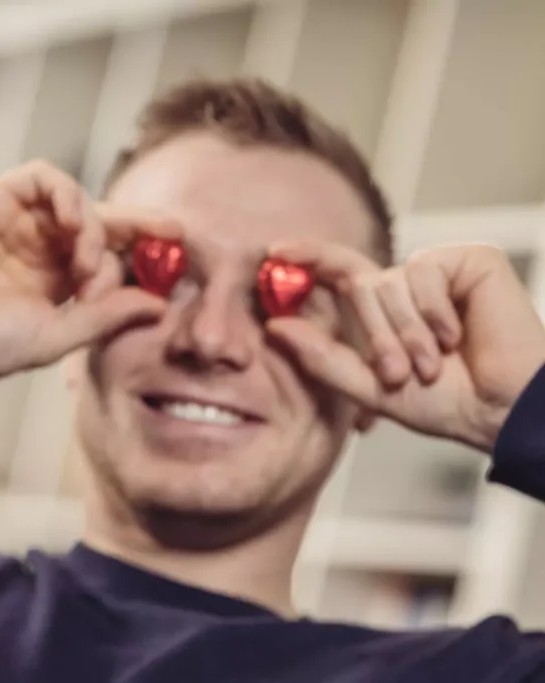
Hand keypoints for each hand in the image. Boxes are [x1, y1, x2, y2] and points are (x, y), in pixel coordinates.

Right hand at [0, 160, 181, 377]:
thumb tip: (160, 305)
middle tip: (174, 231)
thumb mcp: (54, 337)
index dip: (142, 256)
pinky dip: (68, 195)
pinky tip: (74, 226)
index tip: (173, 262)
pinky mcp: (1, 196)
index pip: (110, 258)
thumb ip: (104, 318)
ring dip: (94, 227)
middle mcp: (44, 248)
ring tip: (87, 262)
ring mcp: (23, 221)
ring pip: (79, 202)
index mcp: (57, 282)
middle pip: (104, 223)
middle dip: (141, 225)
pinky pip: (46, 179)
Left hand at [264, 242, 544, 451]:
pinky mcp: (469, 260)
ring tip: (433, 364)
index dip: (306, 256)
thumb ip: (321, 357)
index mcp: (379, 309)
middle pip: (358, 285)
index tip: (272, 251)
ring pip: (389, 282)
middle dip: (374, 336)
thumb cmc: (442, 402)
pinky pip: (424, 272)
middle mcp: (404, 284)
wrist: (500, 409)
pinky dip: (434, 311)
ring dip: (408, 333)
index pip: (335, 273)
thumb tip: (275, 327)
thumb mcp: (368, 386)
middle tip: (397, 372)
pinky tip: (458, 337)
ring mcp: (436, 270)